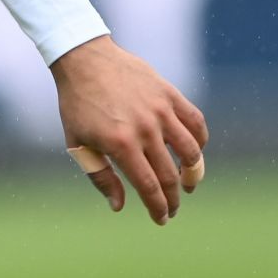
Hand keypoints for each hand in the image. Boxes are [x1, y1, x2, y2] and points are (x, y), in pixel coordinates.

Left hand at [52, 35, 207, 224]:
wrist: (83, 58)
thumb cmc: (77, 103)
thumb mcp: (78, 142)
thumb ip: (100, 176)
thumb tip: (119, 206)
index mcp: (120, 143)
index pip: (149, 186)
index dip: (158, 208)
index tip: (161, 218)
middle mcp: (145, 128)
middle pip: (170, 175)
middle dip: (174, 198)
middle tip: (172, 208)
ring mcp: (160, 110)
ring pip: (191, 152)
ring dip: (194, 173)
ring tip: (187, 183)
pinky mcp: (169, 93)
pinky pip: (196, 122)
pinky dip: (200, 140)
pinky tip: (194, 150)